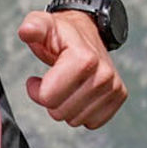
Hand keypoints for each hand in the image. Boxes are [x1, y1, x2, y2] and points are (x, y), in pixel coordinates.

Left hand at [16, 3, 127, 129]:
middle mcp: (104, 74)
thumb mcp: (43, 25)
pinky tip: (79, 94)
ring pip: (75, 120)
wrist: (87, 33)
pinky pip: (91, 123)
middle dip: (51, 100)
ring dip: (66, 106)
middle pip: (60, 113)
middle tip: (53, 82)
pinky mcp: (119, 96)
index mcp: (84, 59)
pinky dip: (81, 112)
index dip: (36, 90)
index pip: (48, 97)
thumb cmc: (61, 33)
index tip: (39, 78)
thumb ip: (33, 27)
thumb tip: (27, 30)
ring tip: (67, 85)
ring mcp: (113, 87)